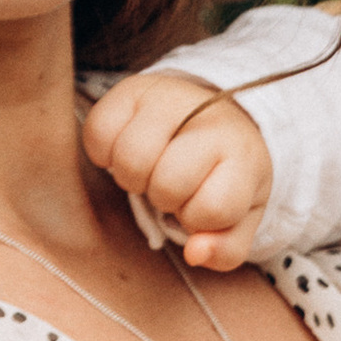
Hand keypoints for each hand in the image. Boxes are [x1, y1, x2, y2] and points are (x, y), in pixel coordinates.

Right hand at [82, 73, 274, 270]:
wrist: (214, 113)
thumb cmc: (223, 174)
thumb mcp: (239, 217)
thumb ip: (225, 249)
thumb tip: (194, 253)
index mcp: (243, 155)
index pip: (211, 209)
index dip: (197, 218)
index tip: (201, 202)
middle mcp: (207, 119)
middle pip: (166, 184)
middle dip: (164, 198)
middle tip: (171, 185)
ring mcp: (168, 97)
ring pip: (130, 158)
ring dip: (132, 177)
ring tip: (149, 168)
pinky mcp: (130, 87)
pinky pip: (98, 133)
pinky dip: (104, 152)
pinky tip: (124, 148)